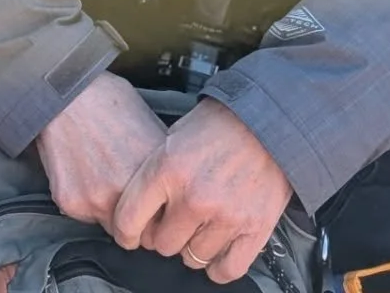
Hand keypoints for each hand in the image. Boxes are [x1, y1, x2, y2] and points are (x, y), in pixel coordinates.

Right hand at [36, 74, 167, 232]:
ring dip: (109, 211)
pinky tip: (82, 170)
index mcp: (152, 177)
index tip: (154, 211)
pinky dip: (84, 199)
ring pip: (110, 226)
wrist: (64, 93)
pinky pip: (84, 215)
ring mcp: (98, 201)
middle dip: (136, 222)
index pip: (165, 226)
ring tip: (101, 177)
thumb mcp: (149, 124)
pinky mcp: (72, 203)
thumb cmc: (106, 100)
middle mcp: (127, 195)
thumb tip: (170, 188)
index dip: (159, 218)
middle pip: (138, 235)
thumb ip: (159, 165)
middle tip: (126, 196)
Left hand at [112, 98, 291, 283]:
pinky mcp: (254, 229)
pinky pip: (227, 269)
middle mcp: (194, 198)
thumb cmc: (216, 124)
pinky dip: (218, 267)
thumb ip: (155, 173)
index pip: (129, 220)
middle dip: (164, 235)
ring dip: (192, 247)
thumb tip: (142, 207)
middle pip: (162, 244)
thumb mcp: (171, 136)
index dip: (124, 232)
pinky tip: (215, 252)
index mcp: (167, 170)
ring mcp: (225, 217)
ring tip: (197, 230)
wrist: (265, 120)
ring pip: (193, 258)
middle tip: (172, 223)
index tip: (128, 234)